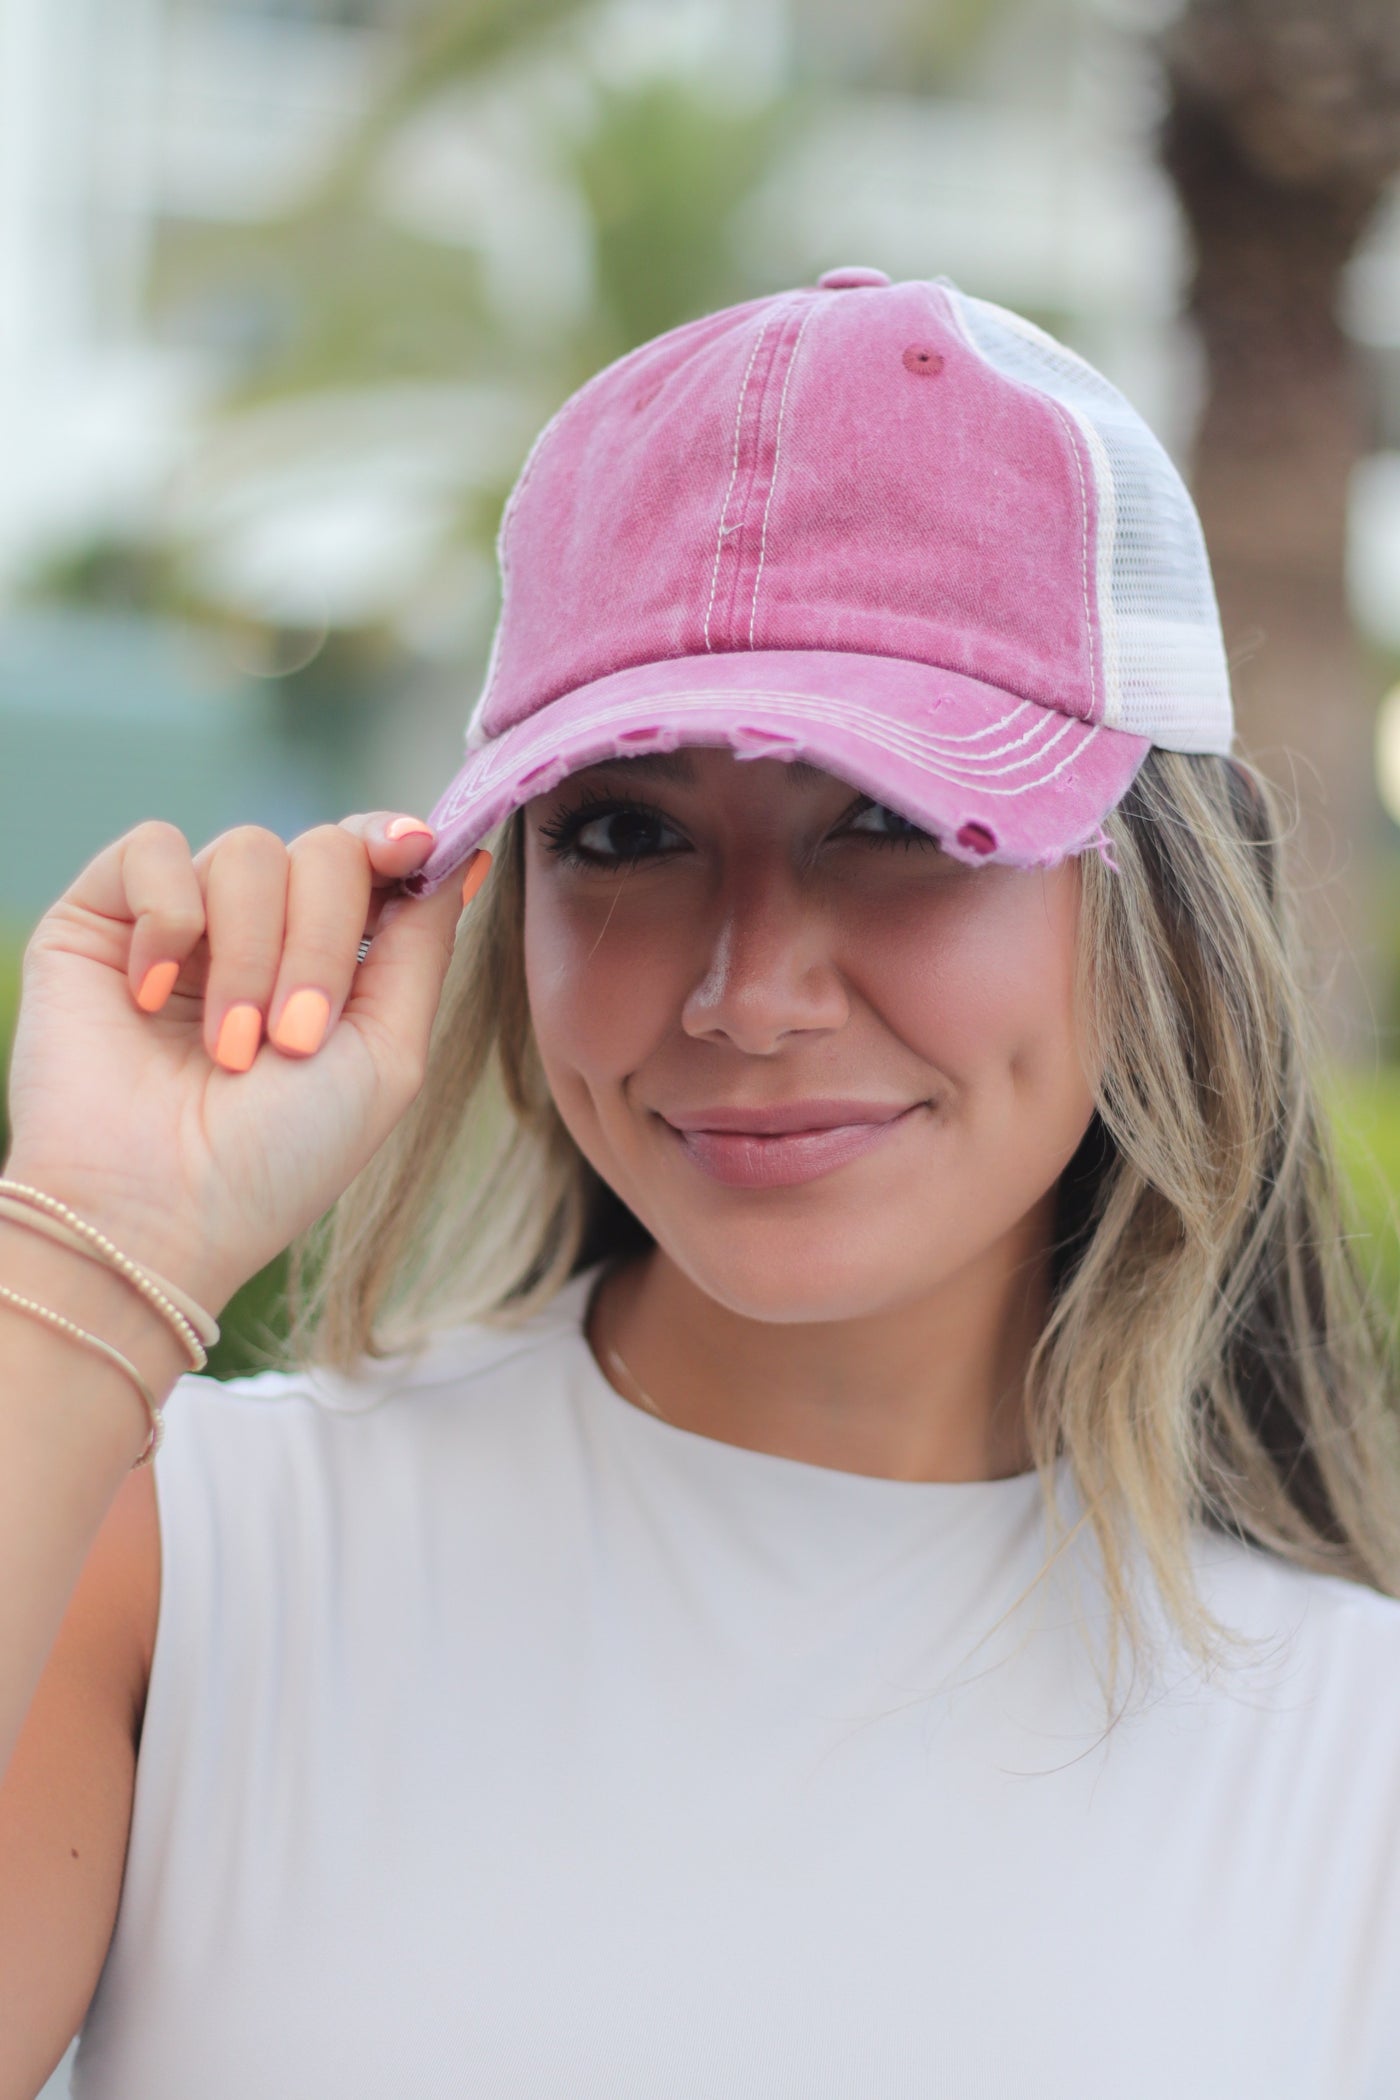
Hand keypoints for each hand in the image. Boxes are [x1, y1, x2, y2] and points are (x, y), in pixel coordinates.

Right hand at [3, 815, 489, 1314]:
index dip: (396, 840)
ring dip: (252, 954)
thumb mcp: (387, 1054)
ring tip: (228, 1046)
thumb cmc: (280, 1158)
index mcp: (328, 960)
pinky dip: (169, 919)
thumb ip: (423, 946)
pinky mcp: (100, 916)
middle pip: (323, 849)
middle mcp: (257, 930)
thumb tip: (465, 852)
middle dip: (323, 941)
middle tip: (294, 1037)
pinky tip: (150, 995)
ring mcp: (180, 921)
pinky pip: (153, 847)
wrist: (156, 1212)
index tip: (416, 847)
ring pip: (247, 849)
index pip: (370, 858)